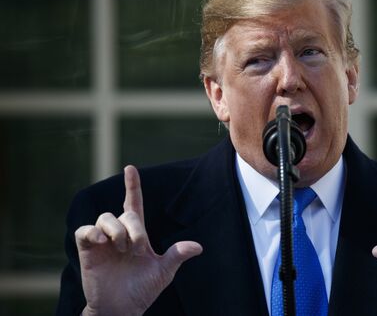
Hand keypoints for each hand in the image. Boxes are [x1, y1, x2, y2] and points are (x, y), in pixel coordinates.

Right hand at [75, 165, 202, 315]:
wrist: (123, 308)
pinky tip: (101, 242)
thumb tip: (198, 247)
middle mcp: (119, 234)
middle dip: (135, 230)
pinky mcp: (88, 251)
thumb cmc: (143, 289)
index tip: (131, 168)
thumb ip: (177, 255)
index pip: (134, 204)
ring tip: (122, 249)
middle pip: (125, 214)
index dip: (132, 186)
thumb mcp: (164, 271)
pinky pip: (85, 231)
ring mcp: (103, 242)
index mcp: (137, 234)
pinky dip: (92, 232)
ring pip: (105, 217)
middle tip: (137, 251)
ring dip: (117, 230)